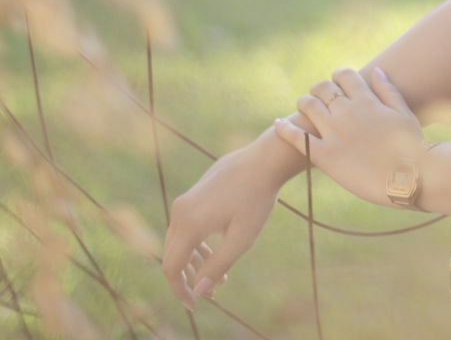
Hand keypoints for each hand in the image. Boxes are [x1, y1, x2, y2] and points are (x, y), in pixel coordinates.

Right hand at [162, 142, 284, 310]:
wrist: (264, 160)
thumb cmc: (257, 199)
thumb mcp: (242, 238)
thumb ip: (218, 265)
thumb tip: (199, 290)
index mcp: (188, 224)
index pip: (172, 267)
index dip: (179, 290)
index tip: (195, 305)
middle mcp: (180, 211)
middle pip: (173, 255)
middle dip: (189, 278)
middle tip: (212, 294)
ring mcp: (185, 201)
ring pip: (180, 241)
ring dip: (196, 262)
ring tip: (222, 280)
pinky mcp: (194, 194)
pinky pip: (187, 226)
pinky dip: (197, 244)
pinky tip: (216, 253)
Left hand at [273, 66, 424, 207]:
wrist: (408, 179)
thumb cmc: (411, 147)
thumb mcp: (404, 113)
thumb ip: (388, 90)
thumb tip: (376, 70)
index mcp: (366, 100)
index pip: (344, 75)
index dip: (338, 76)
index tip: (337, 85)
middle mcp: (347, 112)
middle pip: (321, 88)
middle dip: (319, 90)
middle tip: (319, 99)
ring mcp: (334, 133)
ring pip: (307, 106)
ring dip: (304, 104)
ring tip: (305, 111)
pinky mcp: (324, 156)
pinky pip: (296, 138)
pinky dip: (284, 129)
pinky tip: (277, 125)